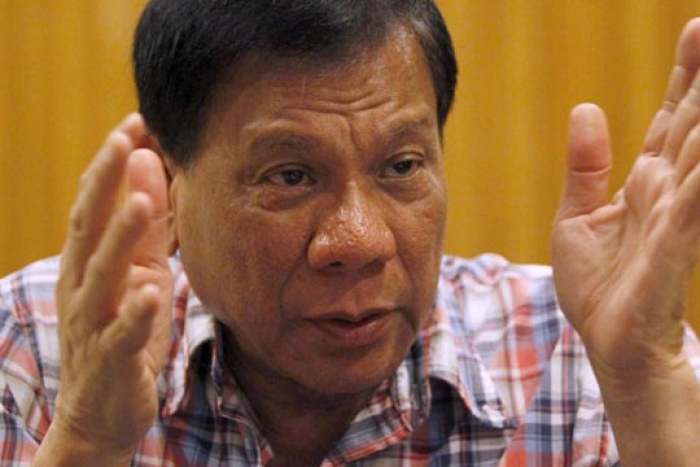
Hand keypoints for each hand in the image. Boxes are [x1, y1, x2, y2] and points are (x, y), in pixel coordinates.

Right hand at [48, 114, 171, 459]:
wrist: (100, 410)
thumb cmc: (124, 331)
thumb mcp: (140, 272)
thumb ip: (146, 227)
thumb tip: (148, 167)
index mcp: (90, 261)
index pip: (96, 203)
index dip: (112, 164)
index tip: (135, 123)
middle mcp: (84, 285)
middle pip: (90, 226)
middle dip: (106, 182)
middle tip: (125, 138)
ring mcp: (94, 323)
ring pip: (103, 275)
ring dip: (121, 236)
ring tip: (140, 200)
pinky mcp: (112, 359)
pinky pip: (122, 334)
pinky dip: (135, 312)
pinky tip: (151, 291)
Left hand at [552, 19, 699, 381]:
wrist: (604, 341)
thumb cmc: (597, 287)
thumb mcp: (577, 218)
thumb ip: (585, 166)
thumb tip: (587, 109)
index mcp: (646, 182)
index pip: (673, 118)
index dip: (686, 75)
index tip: (697, 28)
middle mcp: (669, 191)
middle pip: (696, 121)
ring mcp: (675, 216)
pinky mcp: (673, 245)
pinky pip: (693, 202)